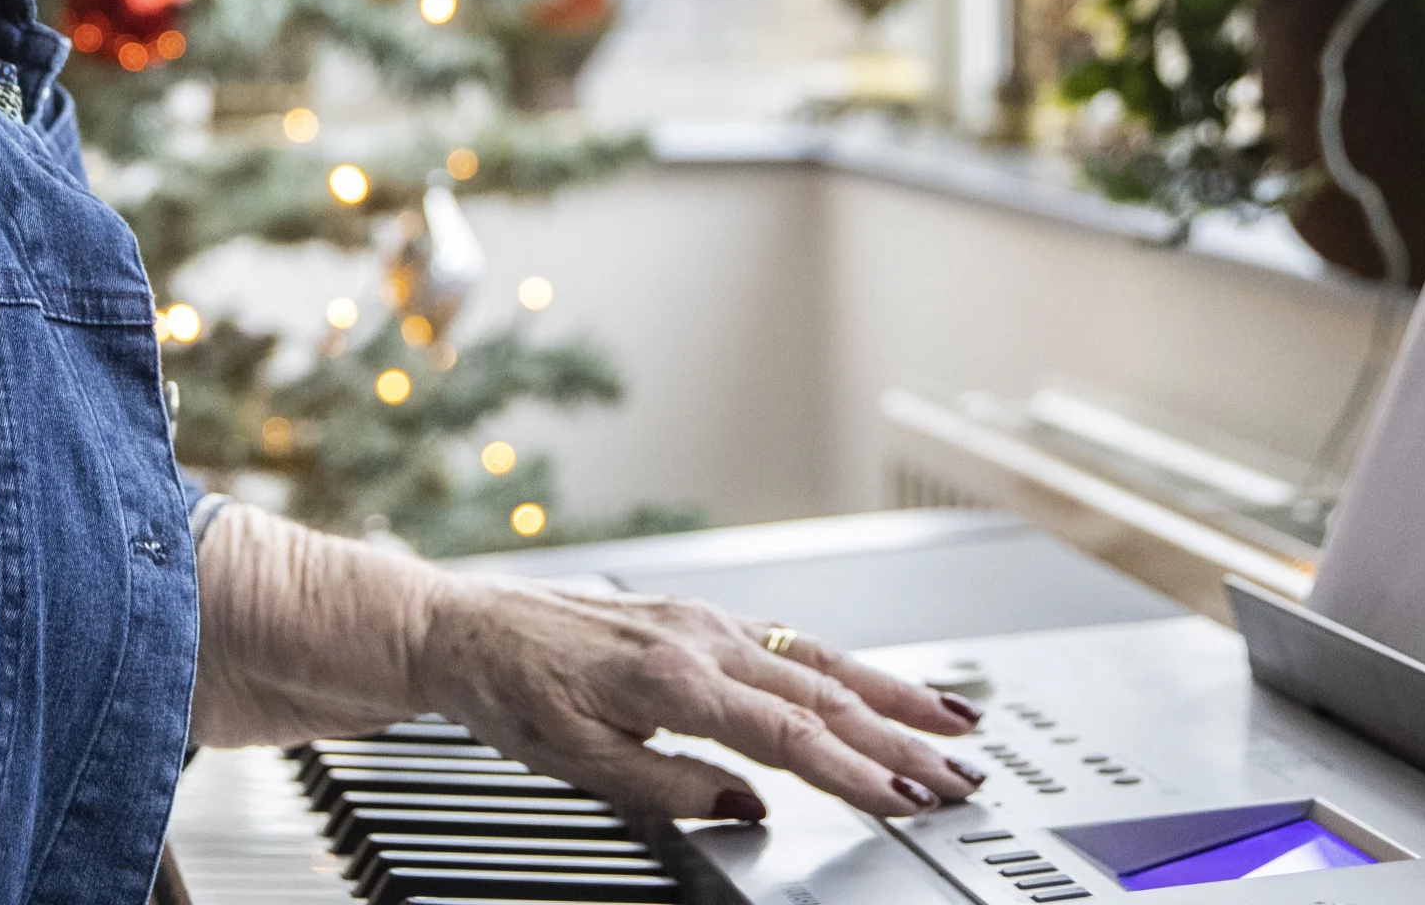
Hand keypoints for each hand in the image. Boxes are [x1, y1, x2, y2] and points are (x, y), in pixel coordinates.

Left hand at [409, 575, 987, 821]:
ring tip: (958, 721)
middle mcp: (701, 640)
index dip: (856, 772)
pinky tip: (877, 684)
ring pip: (818, 660)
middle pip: (824, 695)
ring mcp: (704, 622)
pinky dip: (846, 665)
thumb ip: (667, 787)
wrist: (459, 627)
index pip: (789, 736)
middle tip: (964, 774)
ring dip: (894, 693)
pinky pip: (788, 642)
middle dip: (902, 738)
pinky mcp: (698, 618)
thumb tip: (747, 805)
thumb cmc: (507, 690)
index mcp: (673, 679)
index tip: (908, 799)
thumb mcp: (574, 761)